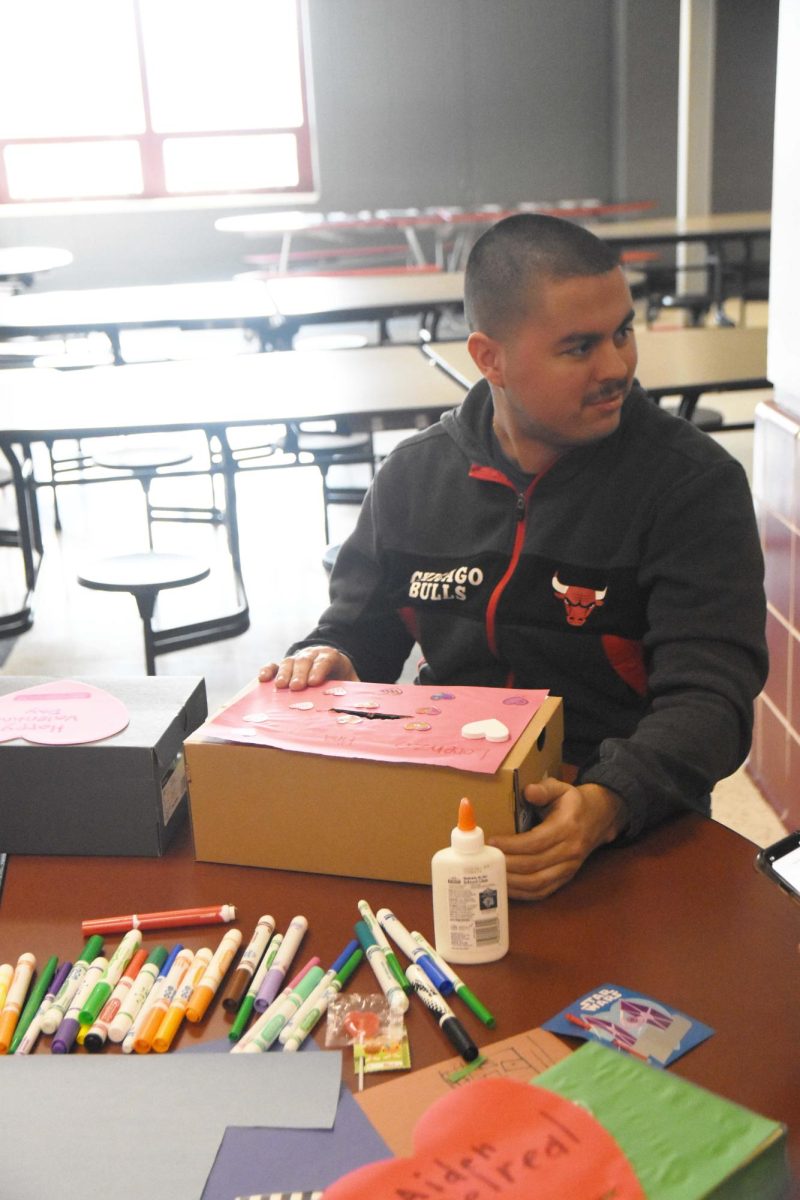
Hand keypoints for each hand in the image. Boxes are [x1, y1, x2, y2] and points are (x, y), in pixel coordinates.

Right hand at [258, 646, 358, 689]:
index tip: (315, 682)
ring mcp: (297, 659)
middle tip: (297, 687)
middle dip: (301, 673)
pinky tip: (263, 679)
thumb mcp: (352, 684)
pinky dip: (268, 670)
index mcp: (332, 657)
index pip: (325, 660)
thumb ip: (357, 692)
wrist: (332, 668)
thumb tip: (364, 707)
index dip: (320, 669)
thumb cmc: (342, 680)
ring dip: (284, 673)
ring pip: (289, 661)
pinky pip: (274, 665)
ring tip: (281, 687)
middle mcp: (312, 655)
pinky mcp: (284, 666)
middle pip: (305, 660)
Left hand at [489, 777, 625, 899]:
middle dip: (507, 864)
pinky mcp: (566, 878)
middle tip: (485, 860)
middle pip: (534, 865)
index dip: (512, 845)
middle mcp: (570, 851)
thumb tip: (528, 791)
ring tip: (491, 874)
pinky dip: (523, 893)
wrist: (599, 818)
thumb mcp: (561, 788)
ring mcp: (569, 868)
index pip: (536, 842)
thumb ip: (544, 789)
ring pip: (538, 883)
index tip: (491, 843)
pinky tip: (506, 887)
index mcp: (567, 827)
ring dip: (512, 882)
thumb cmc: (573, 802)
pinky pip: (543, 891)